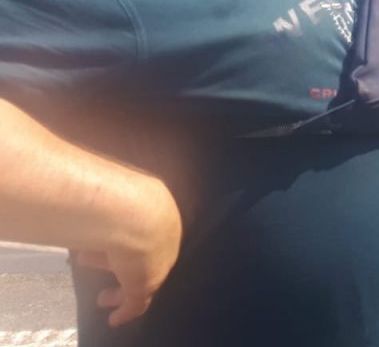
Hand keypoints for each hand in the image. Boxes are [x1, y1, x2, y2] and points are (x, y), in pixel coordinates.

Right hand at [75, 175, 181, 327]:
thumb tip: (94, 179)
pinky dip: (126, 311)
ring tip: (104, 296)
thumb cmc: (125, 193)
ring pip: (141, 281)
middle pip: (142, 255)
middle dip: (119, 260)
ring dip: (121, 289)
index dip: (122, 237)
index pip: (142, 230)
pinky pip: (137, 303)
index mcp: (161, 214)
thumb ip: (111, 189)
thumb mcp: (123, 188)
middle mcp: (165, 240)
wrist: (137, 213)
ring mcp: (159, 263)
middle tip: (94, 260)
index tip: (103, 240)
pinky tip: (114, 318)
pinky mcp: (147, 284)